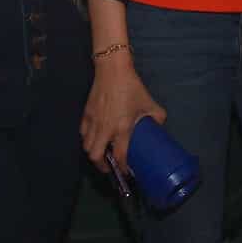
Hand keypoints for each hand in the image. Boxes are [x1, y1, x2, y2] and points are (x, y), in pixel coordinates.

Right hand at [80, 57, 164, 175]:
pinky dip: (87, 139)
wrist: (112, 70)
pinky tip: (94, 137)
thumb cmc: (132, 87)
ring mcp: (93, 122)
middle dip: (102, 166)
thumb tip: (159, 127)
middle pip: (95, 156)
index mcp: (122, 128)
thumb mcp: (149, 103)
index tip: (127, 171)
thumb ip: (157, 117)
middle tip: (110, 166)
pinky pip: (82, 133)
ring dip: (94, 153)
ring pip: (86, 146)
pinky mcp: (86, 114)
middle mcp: (105, 129)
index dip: (123, 167)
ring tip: (102, 153)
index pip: (119, 156)